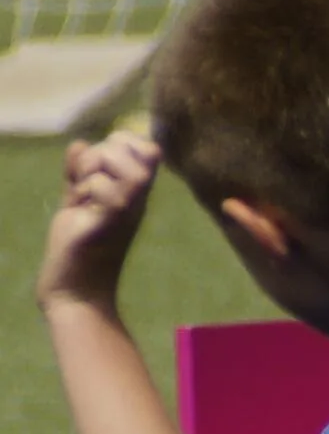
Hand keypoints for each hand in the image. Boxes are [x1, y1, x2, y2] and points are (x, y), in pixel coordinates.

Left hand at [37, 130, 158, 314]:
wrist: (77, 290)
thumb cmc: (80, 248)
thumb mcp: (76, 201)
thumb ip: (77, 174)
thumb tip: (79, 143)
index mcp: (135, 193)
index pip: (145, 146)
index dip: (120, 143)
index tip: (100, 168)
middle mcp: (139, 199)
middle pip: (135, 147)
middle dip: (101, 155)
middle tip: (87, 186)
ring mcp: (129, 210)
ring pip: (114, 160)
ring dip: (88, 173)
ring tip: (82, 199)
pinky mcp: (111, 220)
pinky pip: (102, 186)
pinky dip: (84, 191)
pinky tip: (80, 210)